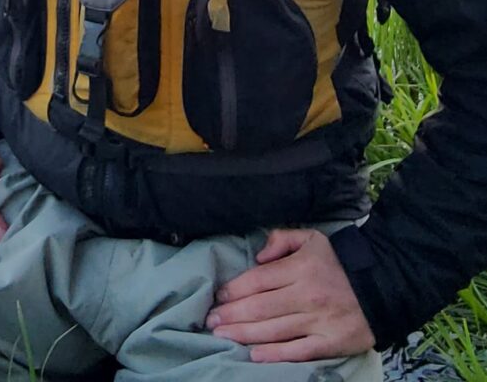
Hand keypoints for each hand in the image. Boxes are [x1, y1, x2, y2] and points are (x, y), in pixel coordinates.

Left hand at [205, 228, 374, 362]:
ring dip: (243, 334)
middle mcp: (306, 295)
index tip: (218, 297)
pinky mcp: (330, 342)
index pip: (258, 280)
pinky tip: (254, 355)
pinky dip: (275, 355)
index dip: (234, 289)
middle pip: (260, 307)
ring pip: (273, 330)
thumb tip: (258, 255)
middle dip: (231, 314)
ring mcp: (318, 321)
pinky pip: (297, 351)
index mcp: (300, 268)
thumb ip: (282, 239)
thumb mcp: (312, 238)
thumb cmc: (340, 261)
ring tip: (221, 336)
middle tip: (210, 321)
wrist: (383, 283)